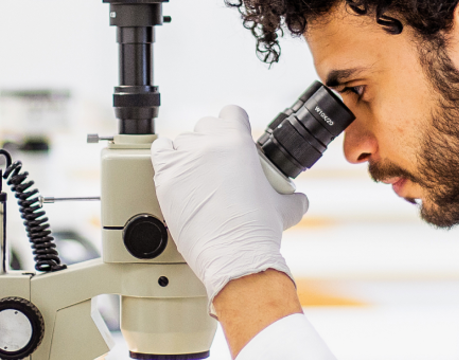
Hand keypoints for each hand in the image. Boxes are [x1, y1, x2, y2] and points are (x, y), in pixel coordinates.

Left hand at [151, 105, 309, 301]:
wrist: (234, 254)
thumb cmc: (257, 231)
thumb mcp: (285, 208)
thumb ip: (293, 197)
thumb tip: (299, 199)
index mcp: (238, 141)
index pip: (232, 112)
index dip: (233, 124)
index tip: (233, 139)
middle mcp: (209, 144)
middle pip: (205, 125)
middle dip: (211, 140)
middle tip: (216, 163)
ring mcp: (185, 159)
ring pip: (182, 139)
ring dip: (189, 152)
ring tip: (197, 174)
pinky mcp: (166, 177)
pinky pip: (159, 151)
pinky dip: (165, 157)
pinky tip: (175, 169)